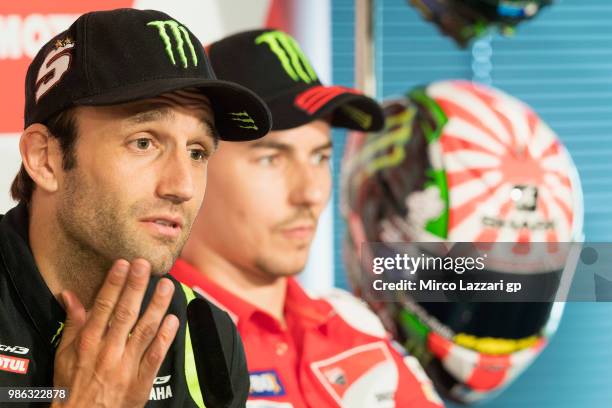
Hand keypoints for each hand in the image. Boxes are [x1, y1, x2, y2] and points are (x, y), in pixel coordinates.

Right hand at [51, 259, 178, 407]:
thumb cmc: (72, 387)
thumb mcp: (65, 354)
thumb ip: (72, 323)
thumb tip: (68, 294)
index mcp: (88, 343)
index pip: (103, 307)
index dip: (114, 284)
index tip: (124, 264)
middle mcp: (107, 351)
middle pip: (125, 314)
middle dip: (136, 287)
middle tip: (146, 265)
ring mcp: (126, 366)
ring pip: (144, 330)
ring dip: (157, 306)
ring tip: (167, 285)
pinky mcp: (141, 381)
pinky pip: (155, 356)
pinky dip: (164, 337)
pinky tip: (174, 319)